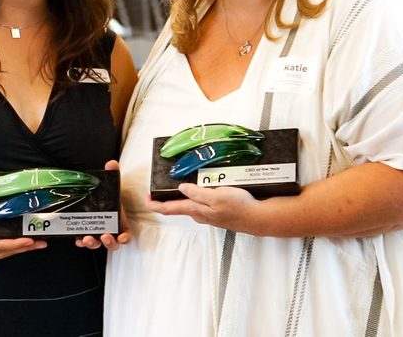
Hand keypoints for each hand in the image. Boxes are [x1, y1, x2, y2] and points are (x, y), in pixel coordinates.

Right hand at [0, 195, 46, 270]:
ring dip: (20, 249)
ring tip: (36, 244)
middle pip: (7, 252)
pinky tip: (19, 246)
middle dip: (25, 247)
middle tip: (41, 243)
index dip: (15, 244)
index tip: (29, 240)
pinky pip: (0, 255)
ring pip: (5, 255)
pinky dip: (11, 250)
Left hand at [75, 160, 131, 250]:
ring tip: (87, 238)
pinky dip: (81, 242)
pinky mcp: (86, 233)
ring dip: (94, 244)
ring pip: (98, 244)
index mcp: (119, 221)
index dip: (125, 238)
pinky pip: (84, 241)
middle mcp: (110, 229)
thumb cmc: (106, 195)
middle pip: (112, 243)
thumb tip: (112, 164)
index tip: (121, 237)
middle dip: (109, 243)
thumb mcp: (110, 185)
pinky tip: (77, 239)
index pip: (126, 234)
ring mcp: (97, 233)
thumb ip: (113, 174)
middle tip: (104, 236)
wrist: (94, 197)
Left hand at [145, 183, 259, 231]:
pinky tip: (197, 189)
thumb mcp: (217, 196)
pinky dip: (193, 197)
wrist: (257, 218)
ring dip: (179, 197)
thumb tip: (181, 189)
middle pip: (176, 207)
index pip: (170, 208)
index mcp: (197, 209)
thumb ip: (198, 193)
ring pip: (188, 205)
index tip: (145, 198)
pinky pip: (200, 204)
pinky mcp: (216, 212)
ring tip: (173, 185)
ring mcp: (208, 214)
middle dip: (164, 199)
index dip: (154, 204)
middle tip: (155, 190)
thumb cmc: (239, 207)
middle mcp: (200, 214)